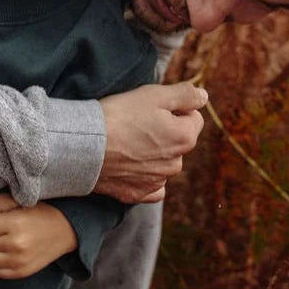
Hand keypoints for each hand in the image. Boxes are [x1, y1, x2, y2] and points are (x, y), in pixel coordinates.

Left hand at [0, 192, 76, 279]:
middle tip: (6, 230)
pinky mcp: (23, 272)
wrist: (65, 230)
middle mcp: (17, 244)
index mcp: (16, 224)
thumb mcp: (20, 201)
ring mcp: (20, 261)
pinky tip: (10, 254)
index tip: (1, 219)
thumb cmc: (40, 212)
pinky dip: (0, 263)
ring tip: (6, 242)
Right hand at [96, 81, 206, 203]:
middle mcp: (176, 164)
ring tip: (127, 141)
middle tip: (137, 122)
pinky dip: (142, 175)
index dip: (175, 108)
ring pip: (163, 162)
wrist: (85, 145)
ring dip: (152, 153)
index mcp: (185, 138)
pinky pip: (149, 185)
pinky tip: (127, 164)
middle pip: (178, 141)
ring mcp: (156, 182)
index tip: (152, 107)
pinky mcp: (136, 194)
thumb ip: (186, 95)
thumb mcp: (155, 94)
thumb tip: (204, 96)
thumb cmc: (120, 115)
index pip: (194, 118)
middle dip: (164, 132)